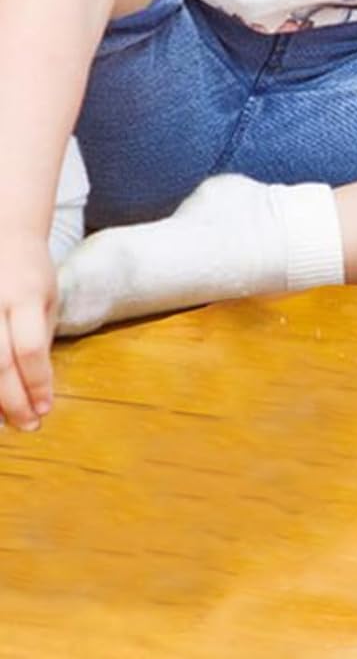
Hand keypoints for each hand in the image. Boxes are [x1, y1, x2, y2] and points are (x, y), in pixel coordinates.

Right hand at [0, 244, 56, 430]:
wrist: (2, 233)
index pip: (30, 348)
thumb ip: (41, 337)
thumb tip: (38, 386)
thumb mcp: (48, 297)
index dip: (36, 383)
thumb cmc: (29, 271)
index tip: (45, 409)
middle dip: (12, 399)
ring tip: (4, 422)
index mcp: (25, 296)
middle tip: (28, 425)